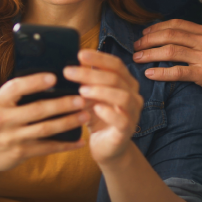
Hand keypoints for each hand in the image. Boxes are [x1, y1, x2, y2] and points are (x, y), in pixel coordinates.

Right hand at [0, 73, 87, 176]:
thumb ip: (14, 94)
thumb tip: (47, 78)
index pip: (16, 88)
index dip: (35, 82)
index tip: (54, 77)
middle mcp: (2, 119)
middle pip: (37, 110)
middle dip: (62, 104)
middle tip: (81, 98)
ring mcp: (11, 138)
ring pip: (45, 129)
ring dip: (68, 122)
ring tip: (85, 115)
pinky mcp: (20, 153)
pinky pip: (47, 148)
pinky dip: (65, 145)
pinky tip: (80, 142)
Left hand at [64, 49, 142, 166]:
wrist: (106, 147)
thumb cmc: (97, 118)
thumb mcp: (90, 97)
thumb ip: (85, 82)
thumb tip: (69, 64)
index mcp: (126, 83)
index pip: (116, 65)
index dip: (99, 58)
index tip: (79, 54)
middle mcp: (133, 95)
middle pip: (116, 78)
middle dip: (91, 73)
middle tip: (69, 72)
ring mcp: (133, 113)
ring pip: (123, 96)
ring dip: (101, 91)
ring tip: (81, 90)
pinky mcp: (127, 130)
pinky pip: (122, 120)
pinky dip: (109, 112)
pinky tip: (95, 108)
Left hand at [132, 19, 201, 107]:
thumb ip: (201, 41)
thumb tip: (179, 42)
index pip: (177, 24)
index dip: (157, 28)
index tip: (145, 33)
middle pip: (170, 35)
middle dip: (149, 40)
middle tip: (135, 46)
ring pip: (171, 51)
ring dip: (150, 54)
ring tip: (137, 58)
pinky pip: (178, 72)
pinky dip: (162, 72)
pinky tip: (150, 74)